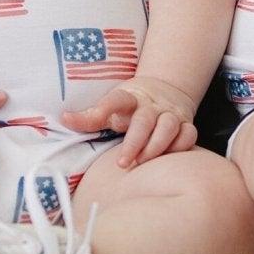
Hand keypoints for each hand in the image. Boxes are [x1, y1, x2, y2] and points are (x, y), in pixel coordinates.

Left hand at [59, 76, 198, 168]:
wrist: (166, 90)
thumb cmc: (131, 106)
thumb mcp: (112, 106)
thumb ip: (90, 117)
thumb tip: (64, 119)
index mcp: (130, 98)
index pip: (116, 100)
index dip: (105, 108)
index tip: (98, 120)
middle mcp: (151, 105)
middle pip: (144, 120)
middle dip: (134, 142)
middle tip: (122, 162)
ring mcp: (170, 113)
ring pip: (168, 127)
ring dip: (156, 146)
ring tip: (142, 162)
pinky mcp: (186, 123)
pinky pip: (188, 134)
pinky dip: (181, 146)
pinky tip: (168, 158)